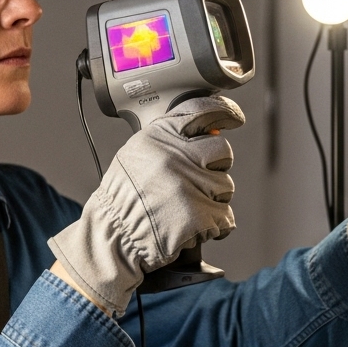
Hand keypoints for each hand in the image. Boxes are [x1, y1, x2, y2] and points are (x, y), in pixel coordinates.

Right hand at [48, 95, 244, 316]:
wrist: (114, 235)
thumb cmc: (124, 197)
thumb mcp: (137, 153)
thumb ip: (169, 139)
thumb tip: (208, 132)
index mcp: (160, 136)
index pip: (202, 111)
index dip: (224, 112)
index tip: (234, 117)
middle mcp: (176, 156)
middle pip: (223, 150)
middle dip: (216, 166)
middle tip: (197, 180)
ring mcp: (190, 186)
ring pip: (225, 186)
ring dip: (213, 199)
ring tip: (186, 207)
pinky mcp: (199, 216)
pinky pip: (225, 218)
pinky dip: (215, 226)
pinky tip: (195, 226)